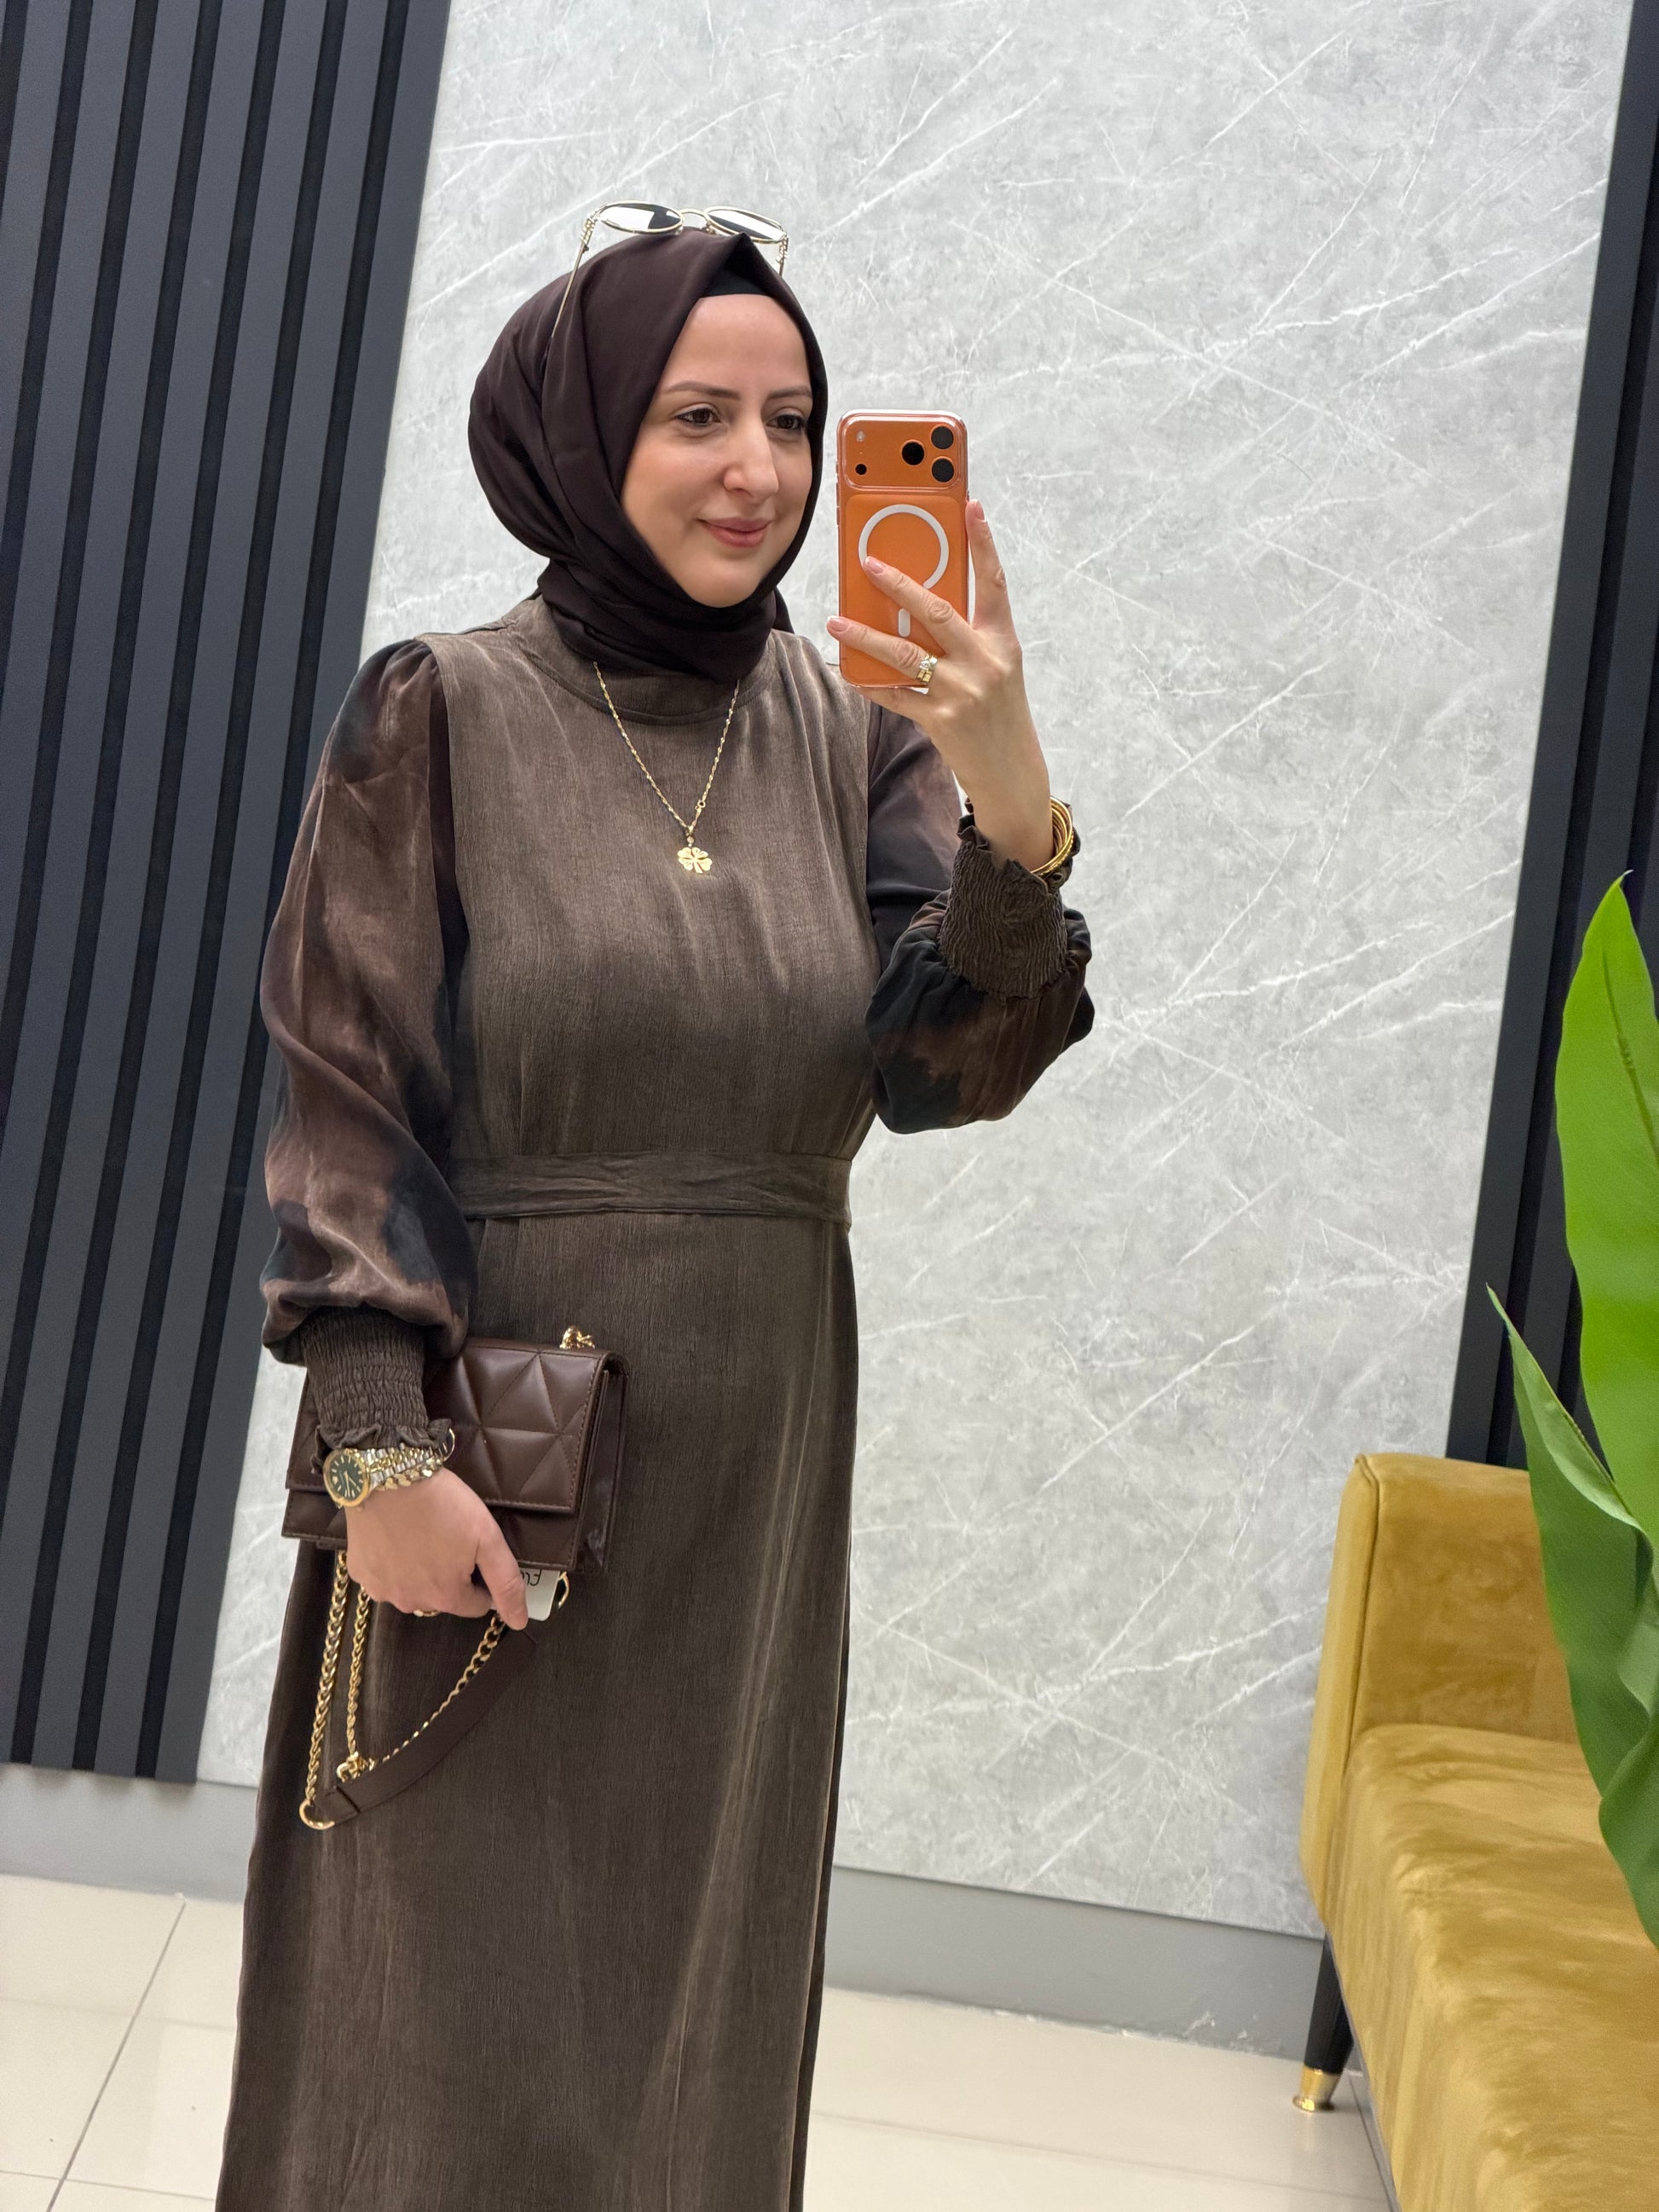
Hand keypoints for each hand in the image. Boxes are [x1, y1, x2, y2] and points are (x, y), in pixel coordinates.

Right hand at [345, 1468, 529, 1628]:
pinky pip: (383, 1577)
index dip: (481, 1580)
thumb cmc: (443, 1504)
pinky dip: (391, 1564)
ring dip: (419, 1573)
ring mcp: (382, 1590)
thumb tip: (519, 1621)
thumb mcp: (487, 1538)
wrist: (390, 1476)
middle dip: (449, 1575)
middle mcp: (413, 1602)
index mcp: (447, 1596)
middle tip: (446, 1538)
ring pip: (412, 1589)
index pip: (476, 1604)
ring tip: (420, 1537)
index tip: (474, 1552)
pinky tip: (393, 1538)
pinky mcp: (360, 1573)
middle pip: (443, 1597)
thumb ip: (505, 1582)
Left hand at [827, 500, 1053, 871]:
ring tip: (837, 621)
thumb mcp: (997, 666)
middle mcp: (984, 662)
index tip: (971, 506)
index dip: (984, 543)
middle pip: (937, 612)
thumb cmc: (999, 711)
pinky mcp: (939, 720)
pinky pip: (894, 695)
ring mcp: (961, 692)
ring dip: (866, 635)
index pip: (994, 583)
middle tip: (868, 564)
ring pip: (905, 654)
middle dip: (899, 584)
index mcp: (1002, 642)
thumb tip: (921, 602)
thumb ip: (968, 636)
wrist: (1011, 771)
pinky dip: (869, 681)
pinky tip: (848, 669)